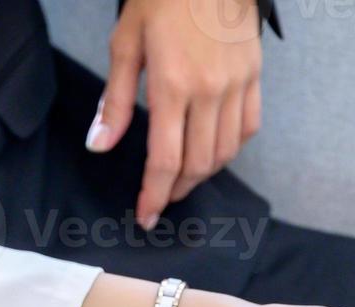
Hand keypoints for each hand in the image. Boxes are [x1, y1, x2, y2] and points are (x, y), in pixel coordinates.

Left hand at [87, 0, 263, 228]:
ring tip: (182, 178)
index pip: (165, 160)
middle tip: (160, 198)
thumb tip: (99, 146)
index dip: (154, 195)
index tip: (145, 215)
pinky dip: (230, 148)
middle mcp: (209, 91)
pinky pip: (247, 128)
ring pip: (224, 152)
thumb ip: (115, 101)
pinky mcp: (254, 75)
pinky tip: (212, 150)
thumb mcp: (126, 42)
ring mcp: (237, 84)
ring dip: (202, 174)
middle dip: (176, 189)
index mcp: (173, 85)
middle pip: (197, 164)